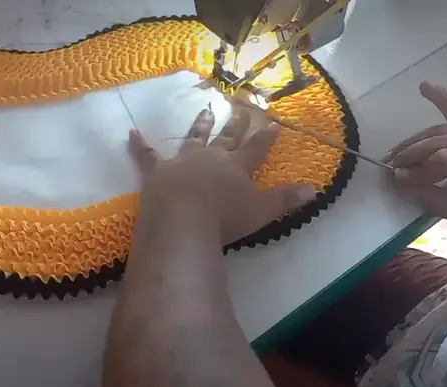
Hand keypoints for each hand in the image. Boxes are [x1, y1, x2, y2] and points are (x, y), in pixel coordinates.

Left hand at [129, 108, 316, 244]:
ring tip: (205, 110)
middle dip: (236, 123)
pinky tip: (132, 132)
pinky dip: (139, 144)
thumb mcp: (261, 211)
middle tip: (241, 107)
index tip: (273, 121)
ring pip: (194, 137)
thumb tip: (314, 189)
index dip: (266, 135)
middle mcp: (211, 157)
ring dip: (200, 124)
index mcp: (237, 166)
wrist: (183, 220)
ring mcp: (183, 160)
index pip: (256, 147)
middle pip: (227, 137)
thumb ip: (286, 199)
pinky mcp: (157, 171)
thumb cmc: (224, 219)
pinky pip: (146, 155)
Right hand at [383, 82, 446, 218]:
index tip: (397, 182)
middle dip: (410, 156)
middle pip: (437, 142)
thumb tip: (402, 183)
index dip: (415, 171)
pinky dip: (441, 97)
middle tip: (391, 168)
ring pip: (441, 130)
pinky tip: (424, 87)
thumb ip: (433, 198)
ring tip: (395, 151)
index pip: (439, 160)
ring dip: (415, 140)